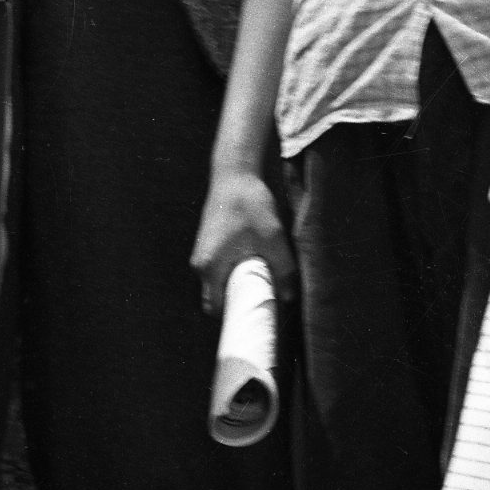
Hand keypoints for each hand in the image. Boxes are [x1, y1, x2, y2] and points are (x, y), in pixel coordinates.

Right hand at [191, 167, 294, 315]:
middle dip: (237, 301)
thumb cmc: (251, 205)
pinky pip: (219, 267)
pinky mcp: (209, 243)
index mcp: (210, 267)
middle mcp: (200, 263)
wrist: (235, 174)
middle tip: (262, 298)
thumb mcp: (273, 238)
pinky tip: (254, 260)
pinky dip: (234, 269)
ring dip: (237, 283)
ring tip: (262, 278)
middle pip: (215, 296)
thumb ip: (282, 269)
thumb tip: (289, 297)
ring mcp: (202, 253)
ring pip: (218, 280)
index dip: (234, 315)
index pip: (215, 307)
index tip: (254, 315)